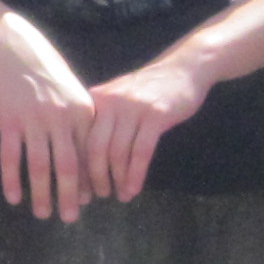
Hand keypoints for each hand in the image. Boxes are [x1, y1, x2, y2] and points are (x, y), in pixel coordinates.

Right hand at [0, 14, 99, 221]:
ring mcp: (33, 119)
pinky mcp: (8, 120)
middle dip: (69, 195)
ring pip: (39, 165)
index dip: (90, 181)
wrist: (16, 51)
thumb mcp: (73, 96)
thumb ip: (81, 129)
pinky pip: (10, 156)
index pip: (89, 154)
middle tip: (70, 218)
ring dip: (41, 193)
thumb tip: (88, 169)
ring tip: (42, 214)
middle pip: (68, 165)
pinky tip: (13, 198)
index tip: (89, 202)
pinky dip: (12, 180)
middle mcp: (60, 117)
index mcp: (81, 112)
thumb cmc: (48, 78)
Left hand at [85, 54, 208, 202]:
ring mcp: (133, 108)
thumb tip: (86, 159)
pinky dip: (136, 174)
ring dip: (118, 179)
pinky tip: (134, 189)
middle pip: (95, 148)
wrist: (183, 68)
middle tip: (101, 195)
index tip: (83, 186)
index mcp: (97, 99)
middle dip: (96, 177)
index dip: (81, 166)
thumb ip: (102, 120)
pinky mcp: (155, 115)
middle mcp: (110, 102)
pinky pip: (141, 152)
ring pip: (118, 153)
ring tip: (121, 195)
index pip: (81, 138)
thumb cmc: (149, 89)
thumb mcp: (118, 98)